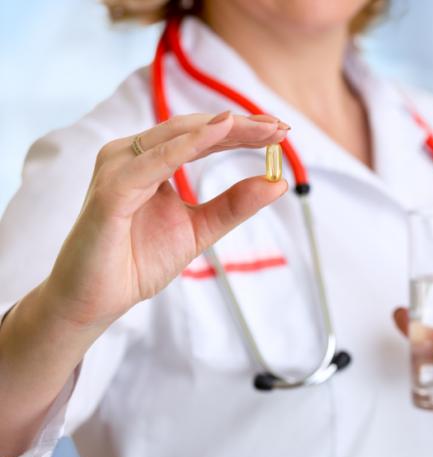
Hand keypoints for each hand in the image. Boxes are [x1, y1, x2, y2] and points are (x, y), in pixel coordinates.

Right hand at [45, 111, 288, 328]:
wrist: (98, 301)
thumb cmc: (138, 262)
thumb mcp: (199, 229)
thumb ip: (233, 205)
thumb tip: (277, 183)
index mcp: (150, 162)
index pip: (202, 137)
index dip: (242, 132)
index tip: (281, 133)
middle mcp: (131, 156)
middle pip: (192, 129)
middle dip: (240, 126)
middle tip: (280, 128)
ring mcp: (118, 169)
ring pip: (176, 136)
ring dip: (222, 130)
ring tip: (261, 128)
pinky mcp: (110, 190)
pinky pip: (154, 163)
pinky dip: (188, 146)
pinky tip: (220, 132)